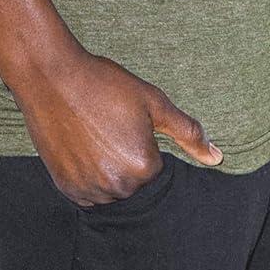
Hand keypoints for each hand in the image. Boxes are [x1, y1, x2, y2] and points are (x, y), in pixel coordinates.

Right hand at [7, 43, 224, 206]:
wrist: (52, 76)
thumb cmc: (105, 84)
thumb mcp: (153, 102)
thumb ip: (187, 132)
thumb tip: (216, 156)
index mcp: (143, 168)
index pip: (156, 169)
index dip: (144, 142)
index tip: (127, 123)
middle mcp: (117, 187)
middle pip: (134, 183)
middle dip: (127, 159)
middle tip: (109, 127)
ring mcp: (88, 190)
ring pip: (110, 189)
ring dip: (107, 170)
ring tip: (93, 135)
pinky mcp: (65, 188)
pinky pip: (87, 192)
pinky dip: (88, 175)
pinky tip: (81, 147)